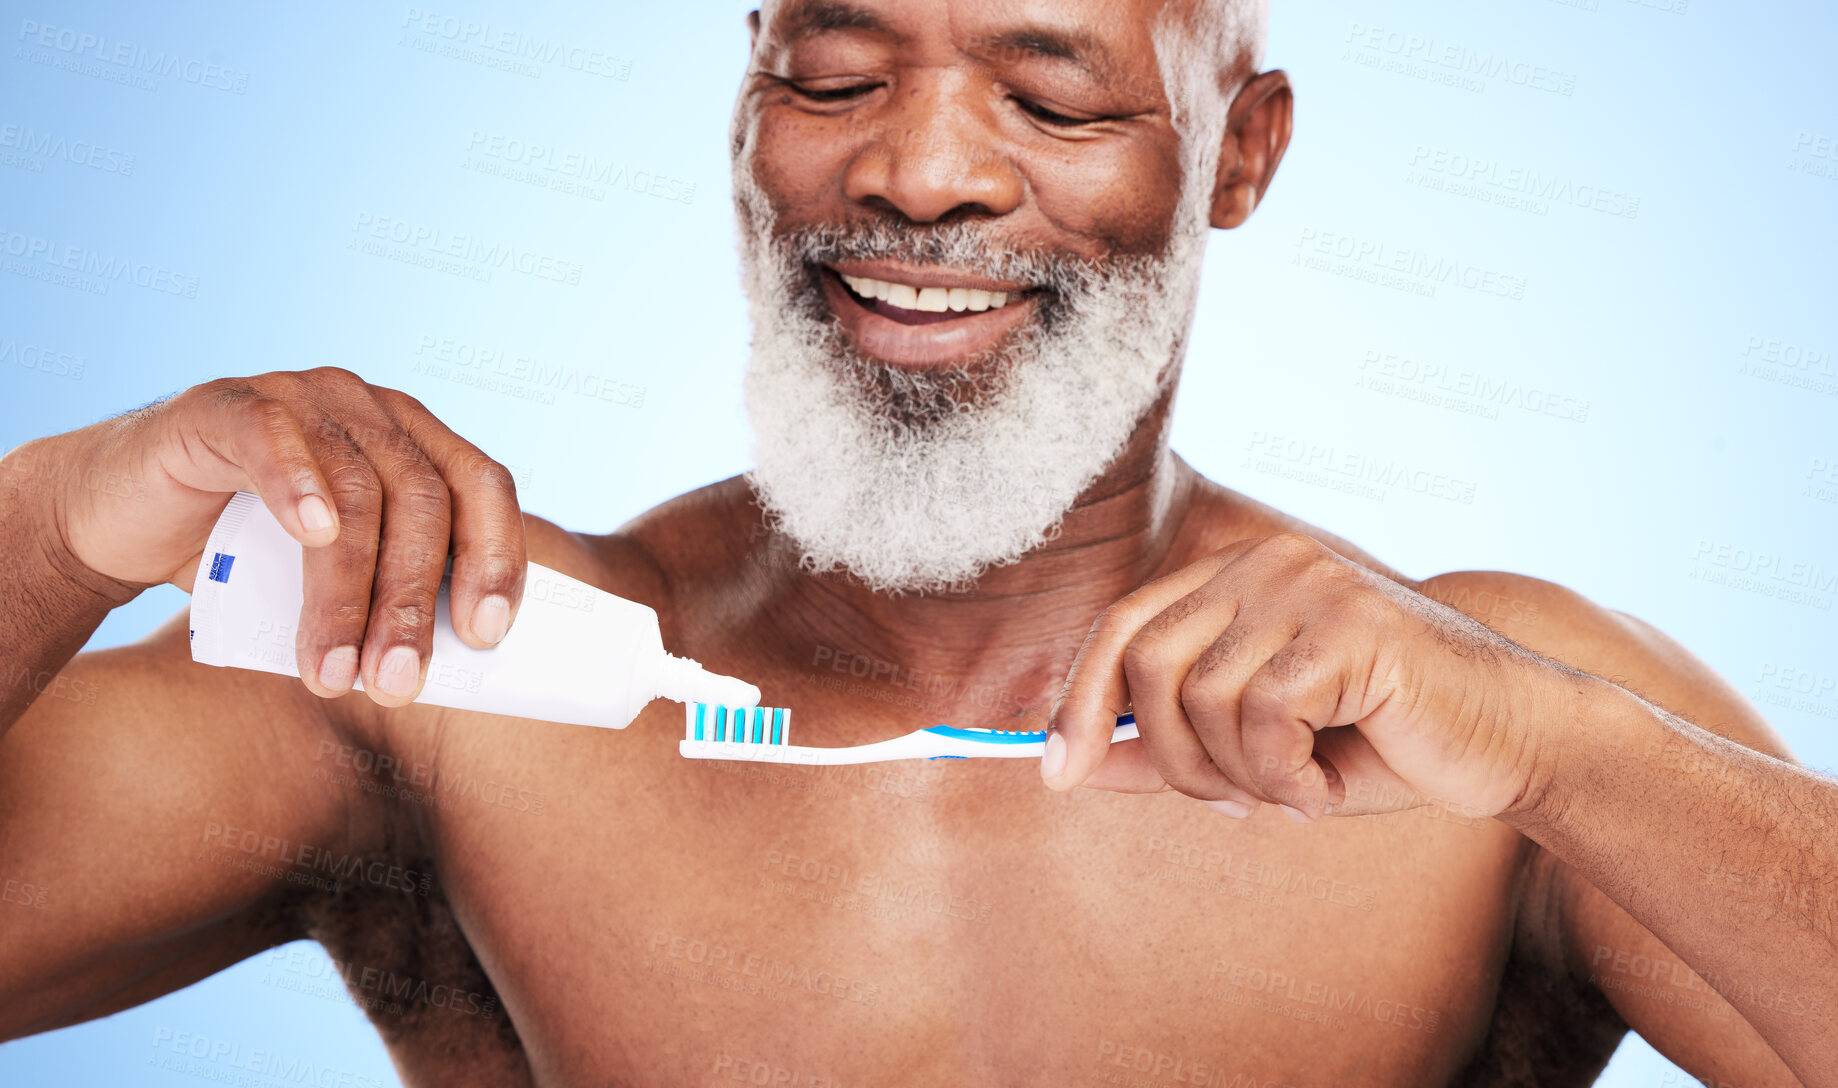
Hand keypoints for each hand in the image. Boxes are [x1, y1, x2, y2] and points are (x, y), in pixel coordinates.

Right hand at [26, 367, 526, 705]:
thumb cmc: (243, 557)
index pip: (483, 488)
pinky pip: (273, 437)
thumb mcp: (334, 582)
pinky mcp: (225, 404)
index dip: (497, 558)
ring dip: (348, 594)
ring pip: (354, 489)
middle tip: (399, 684)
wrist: (116, 522)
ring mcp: (302, 395)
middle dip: (411, 602)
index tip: (485, 637)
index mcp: (415, 442)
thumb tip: (447, 677)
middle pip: (422, 499)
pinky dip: (299, 485)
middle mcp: (370, 409)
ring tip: (335, 673)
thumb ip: (389, 602)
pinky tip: (314, 537)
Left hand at [1043, 533, 1573, 821]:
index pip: (1124, 625)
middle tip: (1233, 805)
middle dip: (1171, 760)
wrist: (1513, 742)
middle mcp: (1267, 562)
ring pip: (1202, 698)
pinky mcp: (1350, 623)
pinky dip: (1286, 779)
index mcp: (1238, 576)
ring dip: (1239, 777)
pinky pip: (1264, 717)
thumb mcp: (1254, 752)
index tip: (1056, 773)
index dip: (1080, 701)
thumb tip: (1069, 765)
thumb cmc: (1383, 745)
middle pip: (1148, 663)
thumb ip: (1167, 746)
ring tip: (1296, 792)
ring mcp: (1310, 584)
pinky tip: (1330, 789)